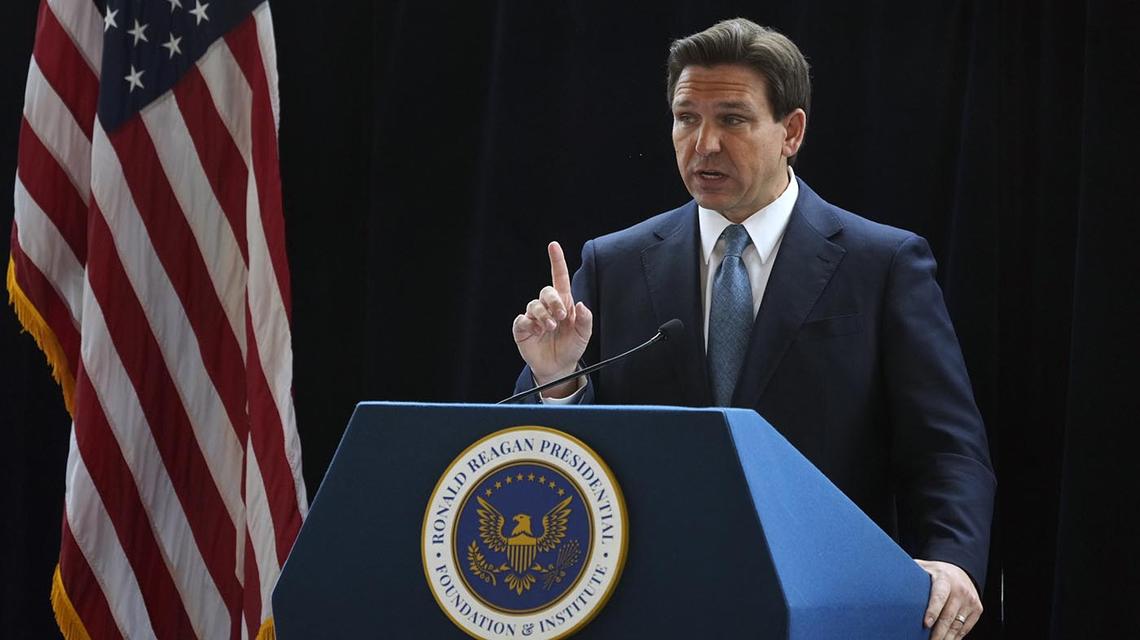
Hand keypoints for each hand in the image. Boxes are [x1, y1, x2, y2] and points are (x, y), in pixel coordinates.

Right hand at [512, 242, 592, 395]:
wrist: (558, 367)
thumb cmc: (571, 347)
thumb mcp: (584, 334)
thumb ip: (586, 319)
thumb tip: (581, 304)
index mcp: (564, 303)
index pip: (559, 278)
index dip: (556, 261)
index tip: (553, 246)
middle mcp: (547, 307)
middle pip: (546, 291)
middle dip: (554, 301)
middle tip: (561, 317)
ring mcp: (534, 317)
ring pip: (534, 305)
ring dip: (544, 315)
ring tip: (550, 328)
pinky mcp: (523, 328)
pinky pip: (522, 319)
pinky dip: (530, 324)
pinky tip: (538, 331)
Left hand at [916, 559, 981, 639]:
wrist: (962, 571)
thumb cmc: (936, 573)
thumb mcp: (925, 568)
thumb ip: (911, 572)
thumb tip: (889, 577)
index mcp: (944, 579)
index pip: (939, 596)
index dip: (932, 611)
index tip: (925, 624)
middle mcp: (960, 590)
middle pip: (948, 617)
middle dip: (937, 633)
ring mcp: (970, 601)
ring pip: (957, 626)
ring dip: (945, 638)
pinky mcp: (977, 609)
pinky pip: (965, 628)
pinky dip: (955, 637)